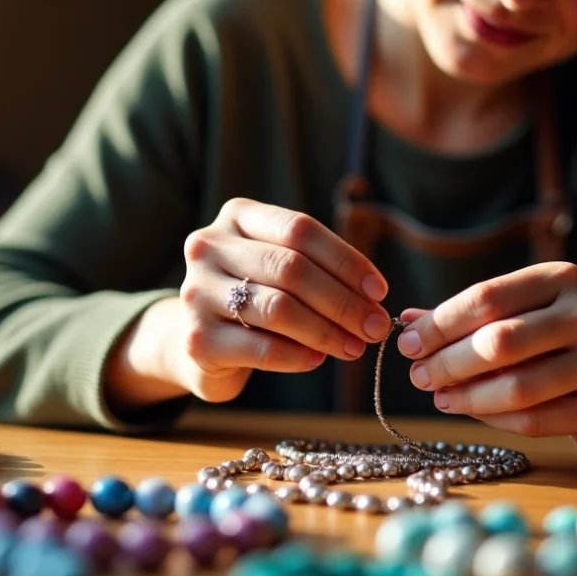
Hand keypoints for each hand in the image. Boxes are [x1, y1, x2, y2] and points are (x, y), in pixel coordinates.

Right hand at [111, 198, 391, 406]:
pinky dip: (300, 355)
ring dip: (327, 331)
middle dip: (343, 301)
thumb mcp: (278, 267)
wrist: (198, 339)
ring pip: (279, 308)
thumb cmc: (253, 297)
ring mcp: (197, 291)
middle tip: (375, 326)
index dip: (346, 260)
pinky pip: (263, 347)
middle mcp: (209, 246)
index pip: (300, 229)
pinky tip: (317, 359)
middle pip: (292, 268)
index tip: (379, 291)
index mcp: (236, 216)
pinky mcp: (197, 338)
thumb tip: (372, 299)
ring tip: (354, 346)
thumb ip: (316, 269)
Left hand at [397, 262, 576, 446]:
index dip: (440, 324)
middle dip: (449, 362)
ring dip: (468, 396)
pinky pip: (537, 421)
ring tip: (440, 396)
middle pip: (501, 341)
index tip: (409, 344)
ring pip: (519, 386)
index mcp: (560, 278)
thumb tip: (408, 321)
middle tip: (419, 375)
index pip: (487, 297)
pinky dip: (495, 419)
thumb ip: (464, 317)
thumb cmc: (550, 337)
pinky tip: (472, 411)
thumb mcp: (514, 312)